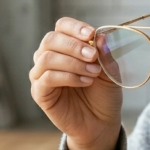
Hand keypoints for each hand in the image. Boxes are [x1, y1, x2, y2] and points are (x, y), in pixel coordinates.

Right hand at [29, 17, 122, 149]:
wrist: (101, 123)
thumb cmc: (103, 94)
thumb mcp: (110, 71)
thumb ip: (105, 54)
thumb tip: (101, 37)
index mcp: (65, 46)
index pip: (62, 26)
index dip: (75, 27)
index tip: (92, 34)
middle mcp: (48, 57)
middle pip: (51, 39)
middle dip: (74, 45)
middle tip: (94, 56)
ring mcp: (41, 75)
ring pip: (47, 58)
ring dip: (73, 62)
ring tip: (93, 72)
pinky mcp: (39, 93)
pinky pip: (46, 78)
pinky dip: (68, 77)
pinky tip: (85, 82)